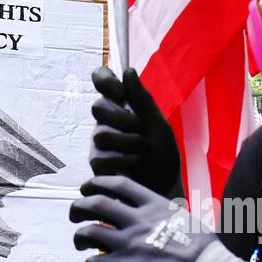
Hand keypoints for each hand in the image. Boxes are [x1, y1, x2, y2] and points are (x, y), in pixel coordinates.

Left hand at [70, 175, 261, 261]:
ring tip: (80, 244)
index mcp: (155, 205)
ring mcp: (129, 243)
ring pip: (87, 232)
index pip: (118, 184)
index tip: (89, 189)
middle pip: (94, 203)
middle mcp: (138, 220)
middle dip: (78, 207)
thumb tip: (164, 220)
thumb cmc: (206, 253)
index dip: (97, 184)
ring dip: (79, 237)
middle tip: (75, 214)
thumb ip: (167, 217)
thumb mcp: (188, 221)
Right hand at [89, 67, 182, 198]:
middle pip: (98, 107)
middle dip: (124, 121)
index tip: (119, 92)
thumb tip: (128, 70)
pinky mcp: (96, 166)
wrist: (164, 191)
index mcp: (123, 107)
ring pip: (101, 135)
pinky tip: (134, 172)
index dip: (105, 81)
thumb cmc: (164, 158)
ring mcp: (99, 144)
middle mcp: (107, 122)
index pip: (103, 80)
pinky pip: (101, 158)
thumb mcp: (159, 127)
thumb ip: (143, 101)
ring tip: (143, 157)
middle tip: (142, 135)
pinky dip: (124, 165)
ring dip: (129, 147)